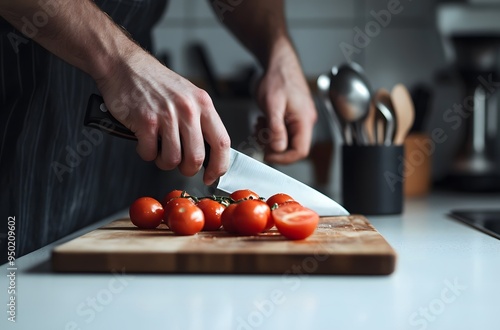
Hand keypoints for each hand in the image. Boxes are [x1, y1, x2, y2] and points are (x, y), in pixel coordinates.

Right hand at [95, 48, 230, 184]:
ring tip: (159, 149)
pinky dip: (145, 152)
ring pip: (173, 160)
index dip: (219, 166)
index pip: (221, 143)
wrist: (125, 66)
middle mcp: (188, 110)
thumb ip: (200, 121)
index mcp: (203, 104)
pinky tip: (143, 140)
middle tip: (179, 164)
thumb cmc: (156, 83)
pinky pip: (149, 153)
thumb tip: (209, 153)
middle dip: (187, 169)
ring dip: (164, 162)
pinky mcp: (146, 121)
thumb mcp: (188, 96)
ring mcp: (167, 115)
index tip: (212, 176)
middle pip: (197, 158)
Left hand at [255, 44, 316, 163]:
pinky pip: (283, 131)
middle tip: (259, 134)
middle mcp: (305, 121)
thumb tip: (277, 149)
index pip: (300, 151)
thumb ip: (276, 128)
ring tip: (259, 124)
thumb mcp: (272, 104)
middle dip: (273, 146)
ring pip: (286, 140)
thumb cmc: (278, 77)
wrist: (279, 61)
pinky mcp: (292, 116)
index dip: (283, 157)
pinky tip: (263, 121)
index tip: (266, 154)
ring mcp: (299, 119)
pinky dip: (271, 130)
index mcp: (304, 120)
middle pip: (292, 148)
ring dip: (269, 138)